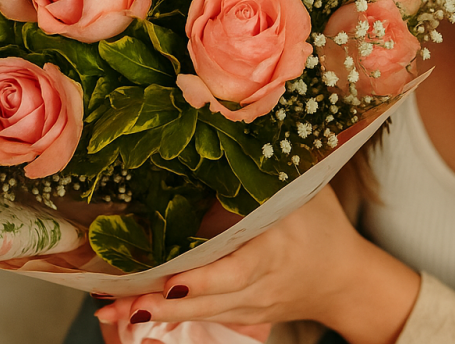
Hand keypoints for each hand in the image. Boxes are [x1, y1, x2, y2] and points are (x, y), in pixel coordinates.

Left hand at [95, 186, 420, 343]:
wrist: (345, 282)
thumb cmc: (324, 228)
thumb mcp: (306, 194)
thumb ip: (273, 175)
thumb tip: (235, 136)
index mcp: (275, 249)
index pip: (238, 269)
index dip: (203, 278)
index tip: (171, 282)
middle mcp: (259, 283)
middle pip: (209, 298)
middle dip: (162, 304)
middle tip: (119, 302)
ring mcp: (250, 306)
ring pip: (200, 313)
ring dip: (155, 315)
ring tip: (110, 310)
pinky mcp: (243, 314)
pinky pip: (205, 317)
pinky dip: (169, 318)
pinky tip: (132, 313)